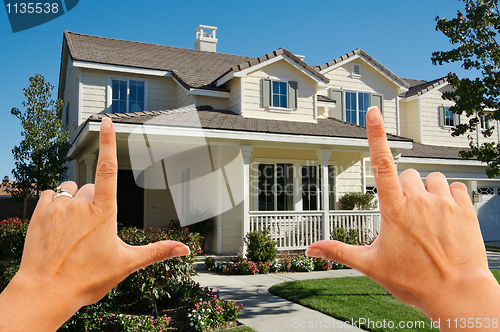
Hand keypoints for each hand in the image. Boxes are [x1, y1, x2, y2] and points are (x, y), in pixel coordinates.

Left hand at [0, 118, 189, 330]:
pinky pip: (50, 195)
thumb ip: (157, 252)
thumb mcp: (127, 264)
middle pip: (91, 188)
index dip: (110, 142)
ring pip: (70, 190)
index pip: (109, 168)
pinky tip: (58, 225)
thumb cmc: (86, 279)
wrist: (45, 292)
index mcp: (103, 211)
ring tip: (73, 228)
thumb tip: (185, 250)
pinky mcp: (39, 213)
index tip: (107, 121)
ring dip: (74, 202)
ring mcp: (57, 207)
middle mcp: (79, 203)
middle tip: (92, 231)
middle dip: (94, 202)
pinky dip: (55, 204)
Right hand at [306, 107, 499, 326]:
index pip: (381, 163)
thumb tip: (310, 249)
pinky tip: (446, 217)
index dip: (375, 134)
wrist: (458, 295)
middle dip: (403, 190)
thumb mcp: (371, 266)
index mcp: (394, 210)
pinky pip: (454, 187)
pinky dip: (448, 197)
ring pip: (431, 178)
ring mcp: (444, 202)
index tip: (373, 111)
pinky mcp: (465, 208)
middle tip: (406, 218)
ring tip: (427, 218)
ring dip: (426, 192)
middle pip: (407, 175)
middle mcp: (419, 200)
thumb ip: (338, 251)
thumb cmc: (413, 282)